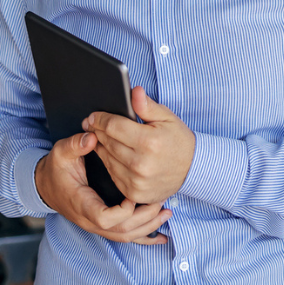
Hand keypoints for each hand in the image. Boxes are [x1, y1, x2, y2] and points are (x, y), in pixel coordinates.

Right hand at [34, 131, 169, 244]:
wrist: (46, 185)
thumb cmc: (56, 169)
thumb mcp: (61, 153)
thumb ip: (75, 145)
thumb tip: (91, 137)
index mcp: (82, 204)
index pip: (104, 218)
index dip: (121, 211)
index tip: (132, 197)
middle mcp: (90, 220)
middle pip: (121, 231)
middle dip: (144, 219)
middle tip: (161, 203)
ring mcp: (97, 225)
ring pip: (125, 236)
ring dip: (148, 227)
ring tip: (166, 212)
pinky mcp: (103, 225)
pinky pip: (125, 237)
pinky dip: (144, 237)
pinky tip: (160, 236)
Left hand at [84, 87, 195, 205]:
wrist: (192, 170)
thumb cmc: (178, 140)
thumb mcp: (167, 117)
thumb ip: (147, 106)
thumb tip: (134, 91)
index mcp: (149, 142)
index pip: (114, 126)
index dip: (100, 119)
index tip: (93, 116)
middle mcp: (141, 163)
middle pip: (107, 142)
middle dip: (98, 131)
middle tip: (92, 124)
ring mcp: (136, 181)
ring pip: (107, 159)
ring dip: (101, 146)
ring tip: (100, 137)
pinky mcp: (134, 193)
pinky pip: (112, 174)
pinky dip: (109, 162)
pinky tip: (111, 153)